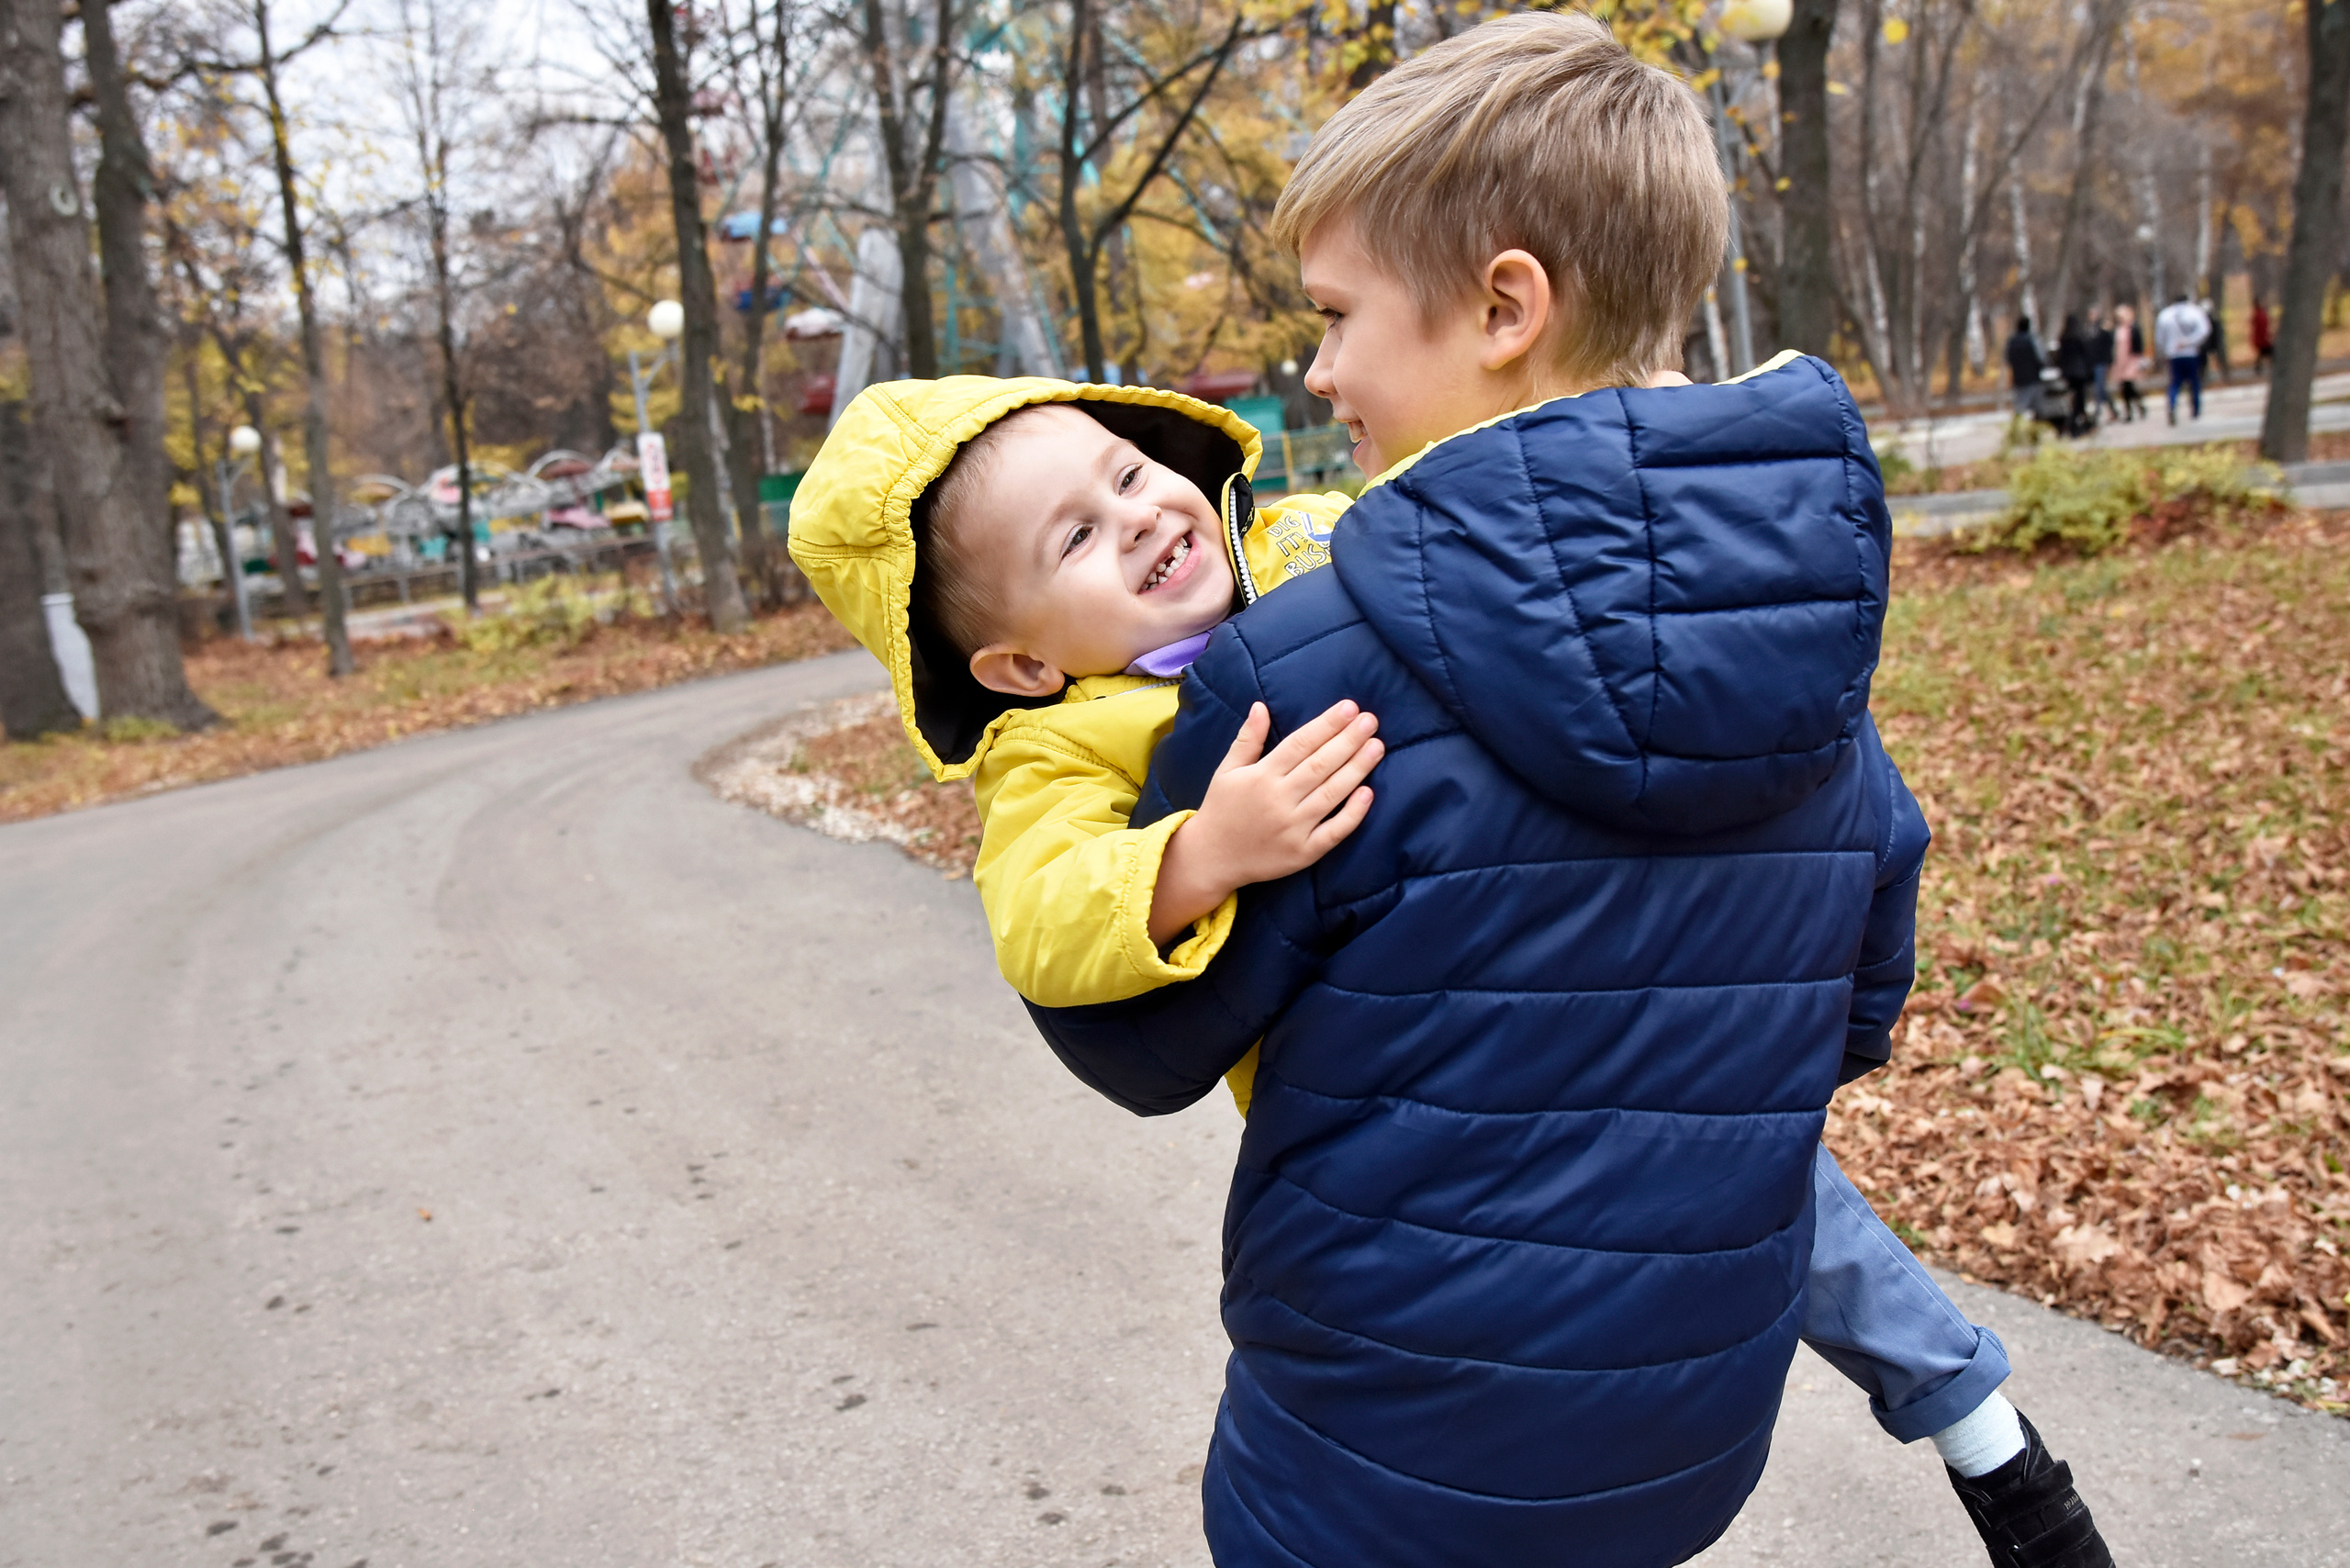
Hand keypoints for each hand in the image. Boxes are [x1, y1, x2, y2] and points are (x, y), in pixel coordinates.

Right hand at [1147, 700, 1381, 946]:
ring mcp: (1293, 828)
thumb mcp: (1227, 771)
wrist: (1211, 858)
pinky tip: (1369, 793)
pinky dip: (1352, 814)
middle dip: (1348, 740)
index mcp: (1261, 776)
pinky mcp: (1303, 852)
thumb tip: (1261, 705)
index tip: (1350, 707)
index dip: (1326, 724)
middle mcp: (1279, 800)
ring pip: (1331, 794)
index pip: (1300, 744)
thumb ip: (1247, 739)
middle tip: (1371, 720)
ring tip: (1377, 747)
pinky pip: (1333, 832)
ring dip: (1357, 769)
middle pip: (1320, 765)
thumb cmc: (1222, 809)